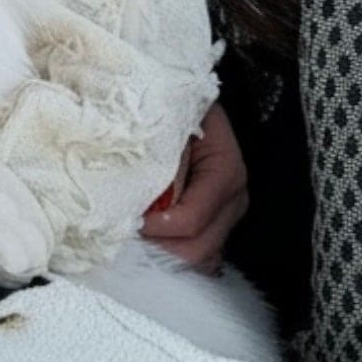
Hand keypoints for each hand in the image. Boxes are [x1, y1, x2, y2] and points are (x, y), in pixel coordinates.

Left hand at [141, 102, 248, 273]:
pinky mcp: (218, 223)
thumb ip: (155, 161)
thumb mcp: (166, 128)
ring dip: (165, 253)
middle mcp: (234, 199)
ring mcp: (228, 215)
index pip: (190, 220)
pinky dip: (175, 253)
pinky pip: (201, 254)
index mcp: (225, 171)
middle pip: (199, 249)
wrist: (189, 104)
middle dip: (159, 247)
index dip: (155, 227)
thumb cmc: (173, 111)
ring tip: (136, 237)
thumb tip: (132, 198)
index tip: (126, 220)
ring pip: (201, 258)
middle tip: (127, 234)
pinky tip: (152, 241)